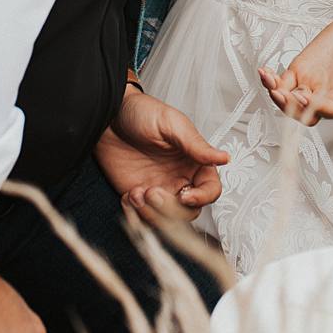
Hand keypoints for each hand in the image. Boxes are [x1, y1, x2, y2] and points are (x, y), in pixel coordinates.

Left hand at [95, 87, 228, 223]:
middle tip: (152, 192)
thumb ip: (197, 146)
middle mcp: (179, 178)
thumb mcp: (172, 124)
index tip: (185, 195)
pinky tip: (128, 195)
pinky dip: (134, 213)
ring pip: (165, 219)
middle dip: (171, 209)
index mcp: (193, 162)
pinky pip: (141, 218)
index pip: (210, 190)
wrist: (107, 117)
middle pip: (189, 211)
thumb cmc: (142, 113)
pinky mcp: (137, 196)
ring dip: (151, 213)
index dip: (202, 198)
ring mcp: (158, 189)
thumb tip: (225, 158)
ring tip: (137, 193)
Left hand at [259, 13, 332, 125]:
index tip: (306, 96)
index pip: (327, 109)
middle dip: (289, 106)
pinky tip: (263, 71)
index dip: (314, 108)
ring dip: (275, 94)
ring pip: (288, 100)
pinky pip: (281, 83)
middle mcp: (325, 91)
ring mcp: (310, 83)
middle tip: (279, 91)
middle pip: (303, 112)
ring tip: (267, 78)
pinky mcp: (299, 70)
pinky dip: (270, 81)